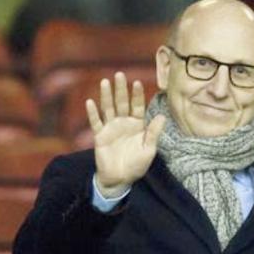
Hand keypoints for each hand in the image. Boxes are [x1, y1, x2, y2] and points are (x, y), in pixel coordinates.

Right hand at [86, 72, 165, 196]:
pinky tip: (90, 102)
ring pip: (108, 108)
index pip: (137, 106)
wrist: (119, 179)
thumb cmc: (136, 166)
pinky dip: (92, 113)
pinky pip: (95, 122)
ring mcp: (111, 128)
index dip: (137, 95)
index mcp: (137, 125)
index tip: (136, 82)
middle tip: (119, 74)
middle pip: (122, 103)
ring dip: (106, 96)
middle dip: (121, 89)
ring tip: (105, 82)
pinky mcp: (100, 136)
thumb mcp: (148, 150)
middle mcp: (124, 123)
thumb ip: (153, 133)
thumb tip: (162, 116)